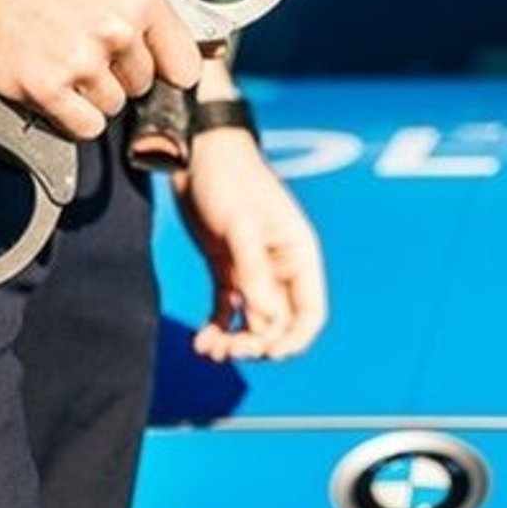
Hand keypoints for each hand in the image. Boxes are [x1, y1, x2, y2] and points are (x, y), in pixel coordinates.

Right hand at [0, 0, 202, 139]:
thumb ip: (152, 9)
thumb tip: (196, 50)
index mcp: (139, 0)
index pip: (185, 65)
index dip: (166, 70)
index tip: (152, 68)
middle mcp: (115, 30)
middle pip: (142, 87)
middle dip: (117, 75)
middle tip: (81, 48)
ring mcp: (80, 61)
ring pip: (112, 108)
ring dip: (89, 95)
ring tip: (60, 59)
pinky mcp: (47, 88)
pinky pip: (84, 127)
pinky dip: (70, 116)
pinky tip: (53, 85)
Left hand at [174, 126, 327, 361]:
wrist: (196, 153)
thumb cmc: (227, 180)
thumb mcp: (240, 226)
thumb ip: (253, 273)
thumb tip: (265, 319)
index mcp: (297, 256)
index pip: (310, 314)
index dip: (295, 340)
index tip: (268, 354)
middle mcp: (279, 268)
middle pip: (279, 325)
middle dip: (258, 344)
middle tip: (228, 349)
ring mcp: (252, 270)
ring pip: (253, 322)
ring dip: (235, 341)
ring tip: (209, 349)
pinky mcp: (226, 268)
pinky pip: (228, 309)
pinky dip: (218, 328)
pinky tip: (201, 341)